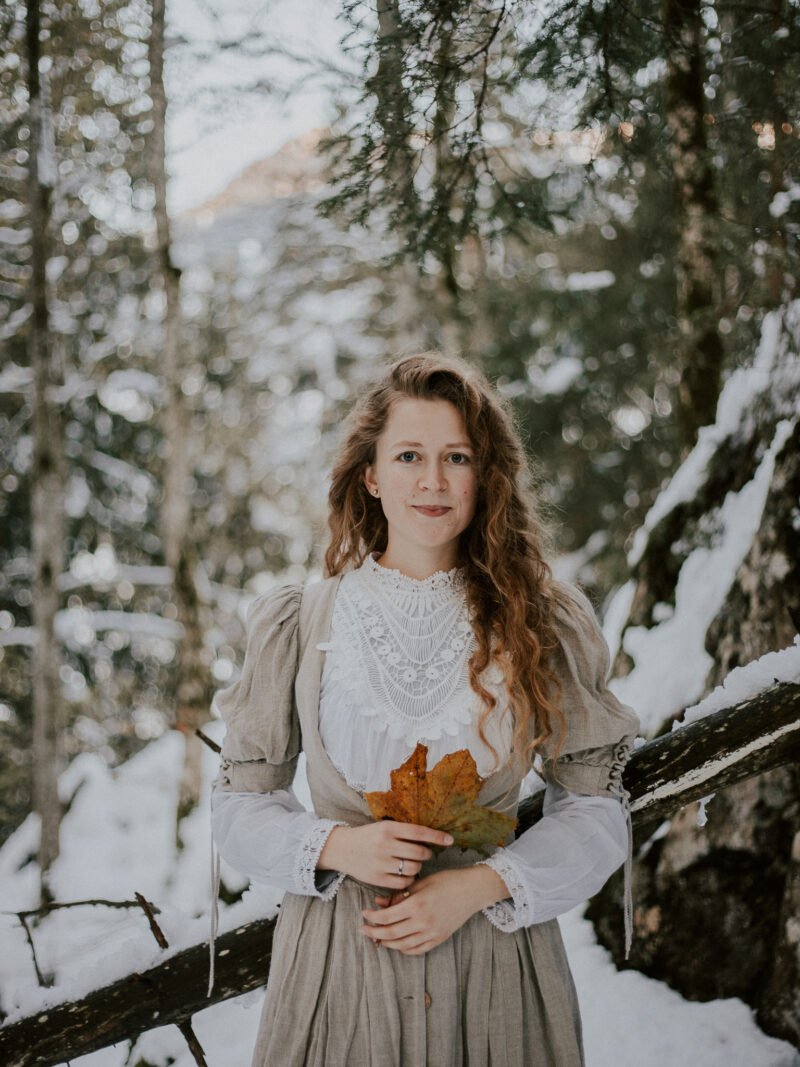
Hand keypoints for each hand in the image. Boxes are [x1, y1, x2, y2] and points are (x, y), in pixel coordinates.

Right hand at [317, 821, 453, 890]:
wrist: (342, 848)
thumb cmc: (369, 836)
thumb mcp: (384, 827)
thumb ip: (404, 832)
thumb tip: (431, 838)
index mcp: (388, 828)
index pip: (419, 832)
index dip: (436, 836)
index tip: (450, 840)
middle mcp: (384, 844)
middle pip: (418, 852)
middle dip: (426, 854)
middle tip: (425, 854)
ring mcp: (381, 863)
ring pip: (413, 868)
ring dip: (418, 867)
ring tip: (414, 863)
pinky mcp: (377, 878)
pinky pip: (403, 882)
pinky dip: (409, 879)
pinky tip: (405, 874)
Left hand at [360, 866, 509, 954]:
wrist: (472, 890)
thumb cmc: (447, 881)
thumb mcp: (421, 883)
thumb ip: (400, 895)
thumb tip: (379, 903)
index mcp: (416, 905)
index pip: (386, 917)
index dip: (372, 917)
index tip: (364, 913)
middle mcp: (423, 922)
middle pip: (390, 934)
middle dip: (374, 933)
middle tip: (363, 930)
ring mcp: (431, 933)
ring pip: (402, 945)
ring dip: (386, 943)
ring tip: (377, 937)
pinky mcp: (439, 939)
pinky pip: (417, 949)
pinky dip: (403, 948)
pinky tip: (397, 943)